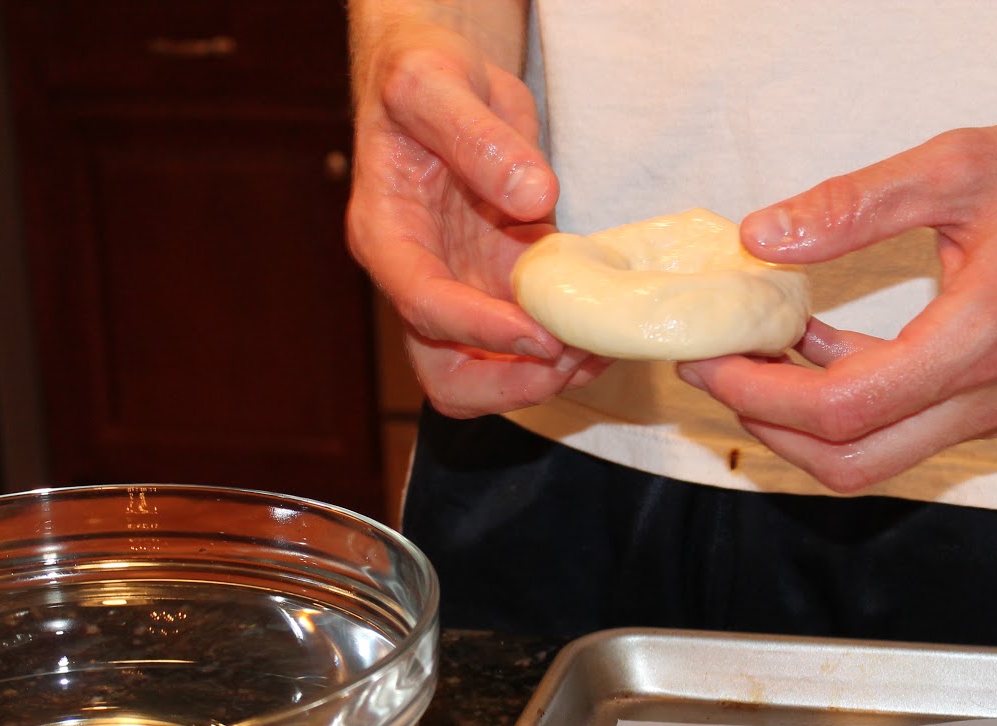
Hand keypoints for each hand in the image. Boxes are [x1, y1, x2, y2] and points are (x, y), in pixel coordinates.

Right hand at [346, 5, 608, 416]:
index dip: (480, 331)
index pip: (424, 305)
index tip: (540, 335)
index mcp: (387, 236)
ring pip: (491, 370)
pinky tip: (608, 328)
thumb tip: (530, 195)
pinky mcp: (501, 279)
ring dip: (544, 374)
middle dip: (508, 383)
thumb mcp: (435, 82)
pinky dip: (568, 343)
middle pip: (445, 373)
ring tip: (600, 349)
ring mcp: (462, 284)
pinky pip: (531, 334)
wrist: (440, 74)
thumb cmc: (420, 72)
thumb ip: (475, 136)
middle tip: (570, 360)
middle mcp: (419, 275)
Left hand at [677, 93, 996, 491]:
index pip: (839, 410)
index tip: (709, 361)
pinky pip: (912, 431)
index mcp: (979, 342)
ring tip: (759, 357)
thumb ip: (854, 204)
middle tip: (718, 375)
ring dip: (808, 422)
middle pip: (851, 463)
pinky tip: (825, 347)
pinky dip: (855, 406)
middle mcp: (993, 398)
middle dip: (768, 428)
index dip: (758, 395)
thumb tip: (764, 237)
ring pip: (881, 457)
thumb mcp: (961, 165)